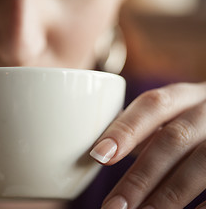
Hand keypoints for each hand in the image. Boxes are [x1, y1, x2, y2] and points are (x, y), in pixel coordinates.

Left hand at [89, 82, 205, 208]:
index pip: (153, 104)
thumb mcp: (173, 117)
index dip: (126, 128)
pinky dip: (202, 205)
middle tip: (113, 207)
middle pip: (175, 139)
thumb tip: (99, 148)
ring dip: (169, 196)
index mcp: (186, 97)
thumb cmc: (195, 124)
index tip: (99, 155)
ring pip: (203, 162)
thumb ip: (142, 128)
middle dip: (141, 176)